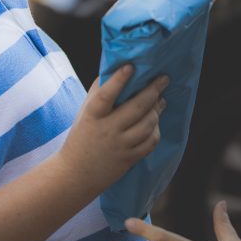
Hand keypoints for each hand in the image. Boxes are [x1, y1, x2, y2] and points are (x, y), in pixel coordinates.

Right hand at [58, 64, 167, 192]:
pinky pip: (150, 142)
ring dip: (157, 110)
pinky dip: (156, 130)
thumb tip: (118, 67)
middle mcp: (107, 130)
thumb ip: (99, 91)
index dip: (118, 81)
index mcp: (92, 115)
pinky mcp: (129, 159)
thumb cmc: (82, 135)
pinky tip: (155, 122)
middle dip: (153, 91)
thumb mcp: (85, 112)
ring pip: (147, 124)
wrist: (76, 174)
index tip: (131, 66)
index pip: (105, 96)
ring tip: (161, 100)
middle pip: (135, 108)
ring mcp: (119, 146)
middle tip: (163, 79)